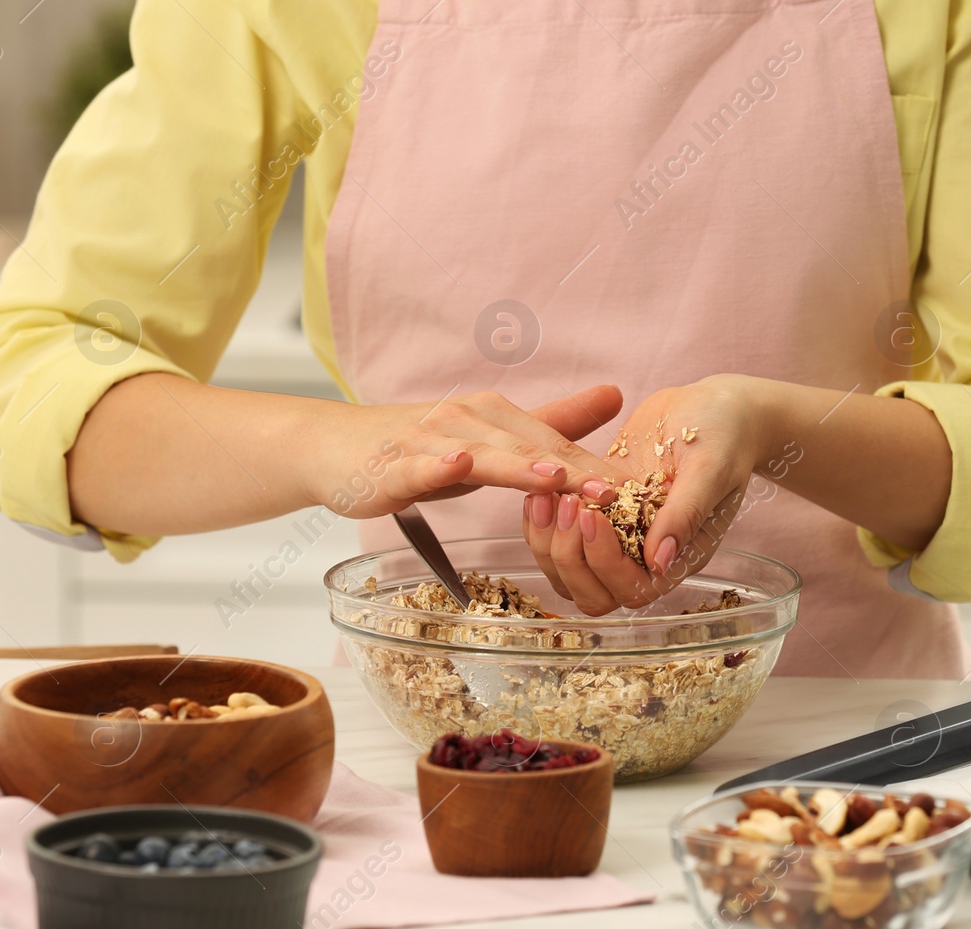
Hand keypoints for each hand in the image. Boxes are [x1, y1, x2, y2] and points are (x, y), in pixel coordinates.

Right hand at [305, 386, 628, 519]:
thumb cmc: (418, 446)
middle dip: (572, 469)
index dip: (595, 468)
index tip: (638, 494)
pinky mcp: (393, 465)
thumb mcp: (492, 435)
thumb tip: (616, 394)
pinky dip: (437, 464)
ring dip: (517, 464)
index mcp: (496, 416)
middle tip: (614, 493)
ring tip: (554, 476)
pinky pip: (418, 465)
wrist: (332, 448)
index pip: (556, 444)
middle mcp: (468, 420)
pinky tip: (457, 463)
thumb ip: (553, 419)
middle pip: (526, 447)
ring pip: (480, 454)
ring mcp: (429, 441)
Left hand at [523, 375, 773, 613]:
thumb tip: (659, 563)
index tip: (594, 515)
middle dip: (571, 556)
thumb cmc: (724, 435)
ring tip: (544, 496)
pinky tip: (539, 490)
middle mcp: (646, 554)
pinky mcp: (599, 512)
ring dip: (550, 542)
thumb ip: (687, 514)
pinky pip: (561, 537)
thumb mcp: (711, 468)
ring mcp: (619, 535)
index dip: (605, 562)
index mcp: (679, 554)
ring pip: (569, 570)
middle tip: (570, 504)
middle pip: (594, 592)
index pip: (633, 588)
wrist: (714, 407)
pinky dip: (543, 522)